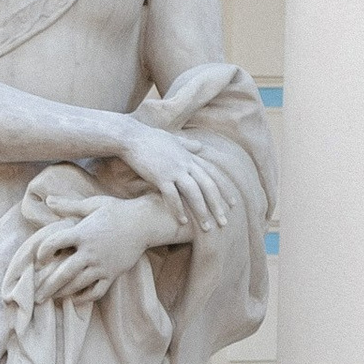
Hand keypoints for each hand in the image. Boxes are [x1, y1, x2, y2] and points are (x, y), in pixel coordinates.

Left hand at [26, 193, 168, 302]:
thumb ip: (68, 205)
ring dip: (62, 293)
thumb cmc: (117, 211)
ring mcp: (102, 265)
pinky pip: (96, 291)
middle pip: (63, 273)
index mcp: (82, 233)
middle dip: (48, 286)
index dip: (42, 252)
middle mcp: (90, 252)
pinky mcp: (112, 274)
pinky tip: (75, 299)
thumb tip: (48, 200)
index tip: (39, 258)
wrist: (144, 223)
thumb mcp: (92, 204)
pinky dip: (85, 297)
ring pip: (78, 284)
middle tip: (36, 296)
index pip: (53, 244)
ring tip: (51, 298)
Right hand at [111, 123, 231, 236]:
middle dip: (217, 206)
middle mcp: (186, 164)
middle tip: (224, 223)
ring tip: (207, 228)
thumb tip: (200, 146)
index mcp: (190, 157)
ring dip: (201, 212)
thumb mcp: (173, 139)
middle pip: (208, 187)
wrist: (130, 136)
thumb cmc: (150, 138)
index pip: (213, 175)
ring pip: (194, 194)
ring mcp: (173, 170)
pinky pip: (172, 196)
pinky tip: (183, 221)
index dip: (224, 190)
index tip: (233, 204)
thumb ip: (188, 145)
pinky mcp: (160, 176)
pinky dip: (179, 209)